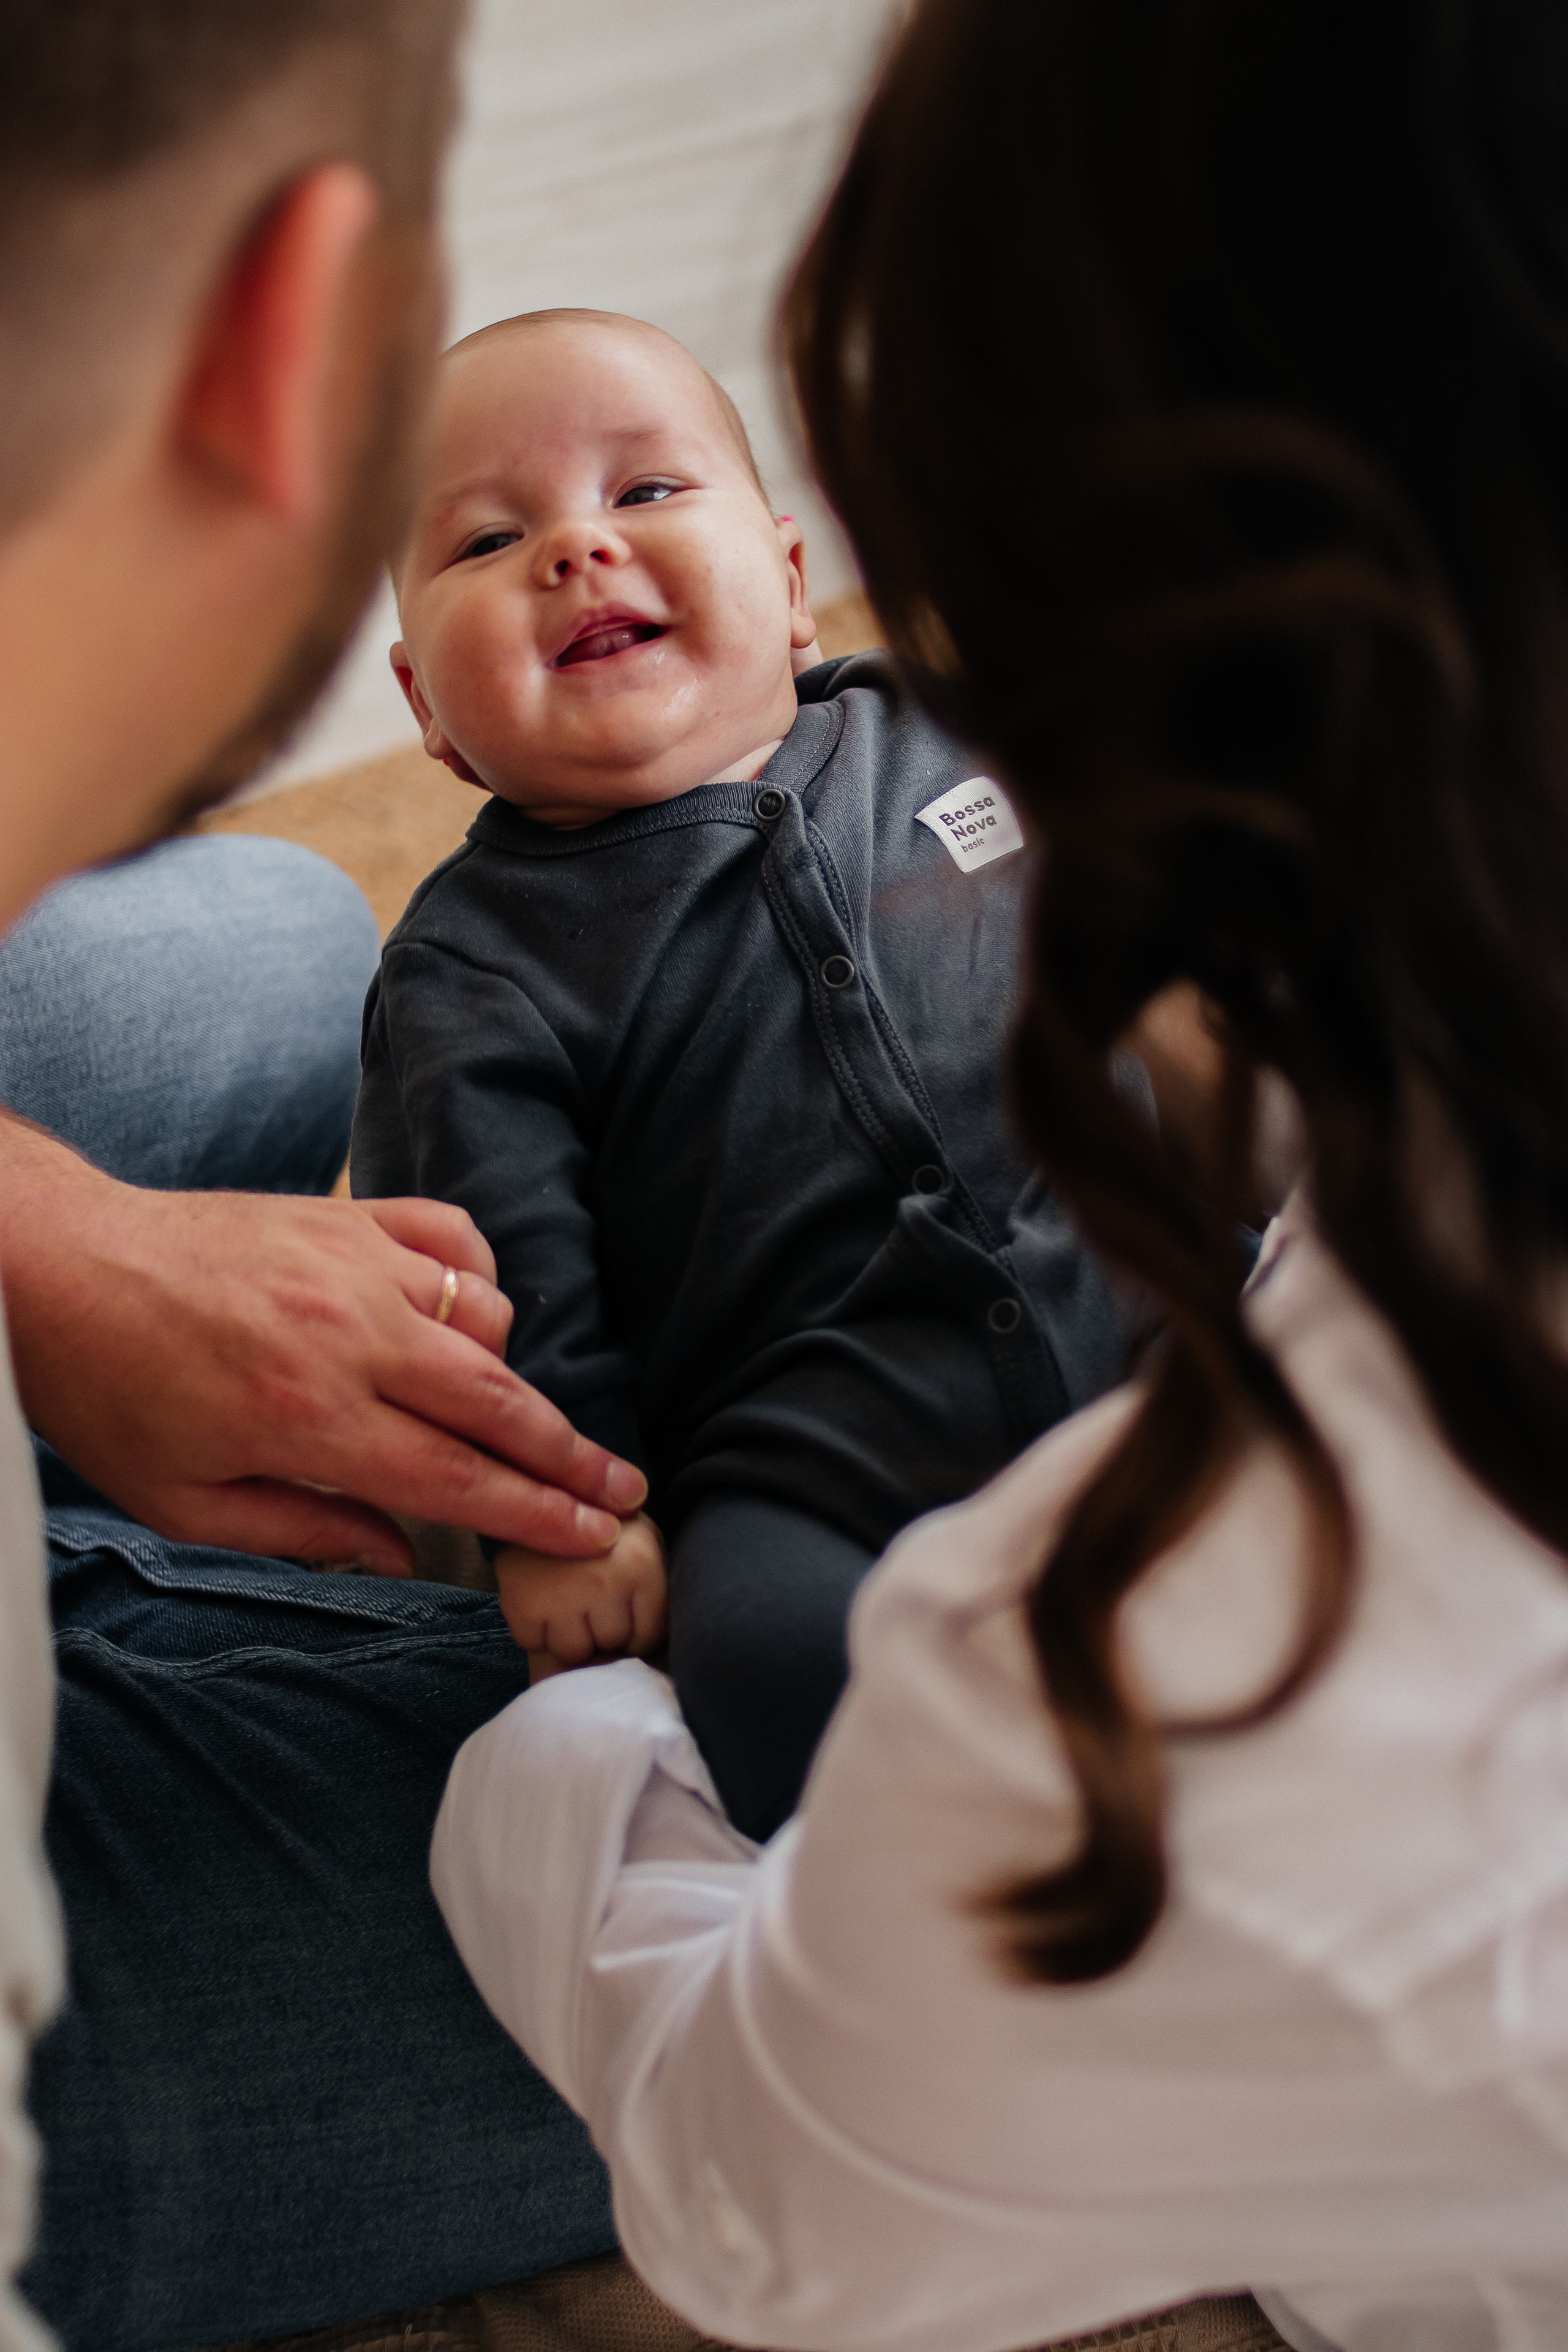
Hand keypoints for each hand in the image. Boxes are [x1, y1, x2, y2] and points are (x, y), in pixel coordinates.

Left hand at [0, 1115, 645, 1572]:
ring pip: (485, 1321)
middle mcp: (351, 1338)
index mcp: (312, 1419)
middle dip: (571, 1455)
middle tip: (623, 1488)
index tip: (595, 1533)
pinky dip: (477, 1279)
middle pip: (498, 1404)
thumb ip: (304, 1531)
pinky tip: (462, 1312)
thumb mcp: (185, 1502)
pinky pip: (455, 1241)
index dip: (537, 1513)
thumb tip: (401, 1557)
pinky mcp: (348, 1216)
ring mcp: (357, 1265)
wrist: (62, 1266)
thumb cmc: (111, 1393)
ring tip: (504, 1411)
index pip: (458, 1479)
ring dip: (508, 1372)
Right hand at [496, 1510, 666, 1672]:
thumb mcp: (642, 1542)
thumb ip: (656, 1587)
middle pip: (611, 1643)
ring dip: (571, 1633)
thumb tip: (658, 1649)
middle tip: (591, 1595)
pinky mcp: (521, 1604)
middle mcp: (603, 1581)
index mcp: (641, 1564)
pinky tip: (541, 1598)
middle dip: (604, 1628)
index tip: (624, 1605)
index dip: (637, 1627)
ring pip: (573, 1651)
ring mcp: (560, 1595)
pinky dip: (535, 1628)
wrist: (539, 1490)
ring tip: (567, 1599)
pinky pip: (532, 1642)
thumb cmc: (601, 1526)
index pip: (648, 1636)